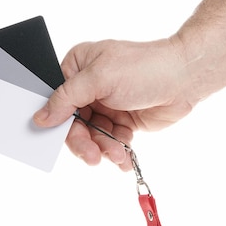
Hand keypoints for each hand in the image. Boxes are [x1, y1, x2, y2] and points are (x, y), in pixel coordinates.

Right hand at [33, 37, 195, 170]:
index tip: (59, 140)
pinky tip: (124, 158)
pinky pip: (111, 141)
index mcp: (78, 67)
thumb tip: (40, 117)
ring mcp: (106, 104)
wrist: (185, 78)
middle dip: (85, 142)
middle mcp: (89, 87)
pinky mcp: (122, 120)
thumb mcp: (100, 78)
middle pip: (74, 123)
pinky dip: (116, 150)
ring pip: (92, 136)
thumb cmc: (145, 68)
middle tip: (93, 157)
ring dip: (104, 148)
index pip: (57, 100)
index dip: (58, 122)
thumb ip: (67, 98)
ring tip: (118, 155)